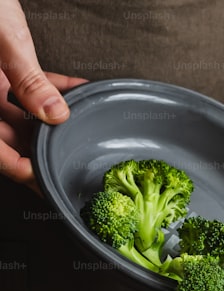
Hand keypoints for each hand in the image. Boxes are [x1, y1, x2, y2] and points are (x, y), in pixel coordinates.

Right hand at [0, 0, 86, 190]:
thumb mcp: (2, 39)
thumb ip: (27, 79)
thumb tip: (55, 114)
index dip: (15, 167)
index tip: (42, 178)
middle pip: (3, 136)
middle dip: (37, 150)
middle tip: (68, 166)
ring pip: (14, 114)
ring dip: (46, 122)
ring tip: (77, 131)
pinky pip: (20, 86)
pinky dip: (47, 89)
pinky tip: (76, 92)